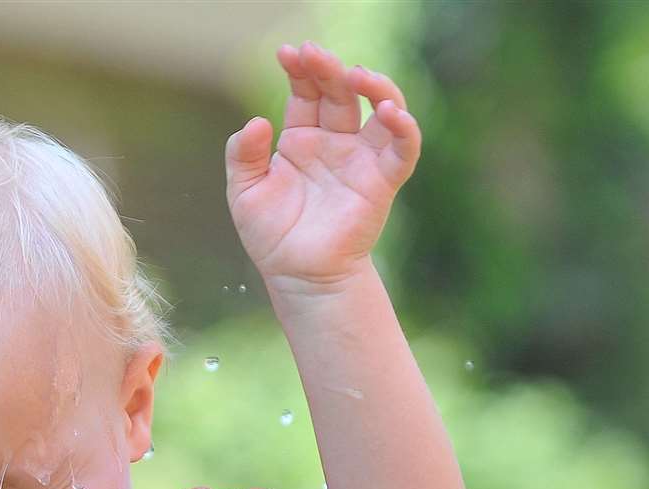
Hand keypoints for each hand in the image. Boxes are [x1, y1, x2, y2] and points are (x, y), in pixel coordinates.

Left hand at [225, 42, 420, 290]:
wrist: (298, 276)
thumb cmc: (272, 237)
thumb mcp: (245, 192)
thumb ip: (243, 155)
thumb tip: (257, 122)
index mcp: (302, 139)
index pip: (306, 93)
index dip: (300, 71)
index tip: (287, 53)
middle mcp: (335, 143)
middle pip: (340, 93)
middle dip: (328, 69)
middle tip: (313, 53)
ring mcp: (361, 160)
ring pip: (382, 110)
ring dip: (375, 87)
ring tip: (356, 74)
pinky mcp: (382, 183)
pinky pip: (403, 150)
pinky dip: (405, 129)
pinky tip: (391, 111)